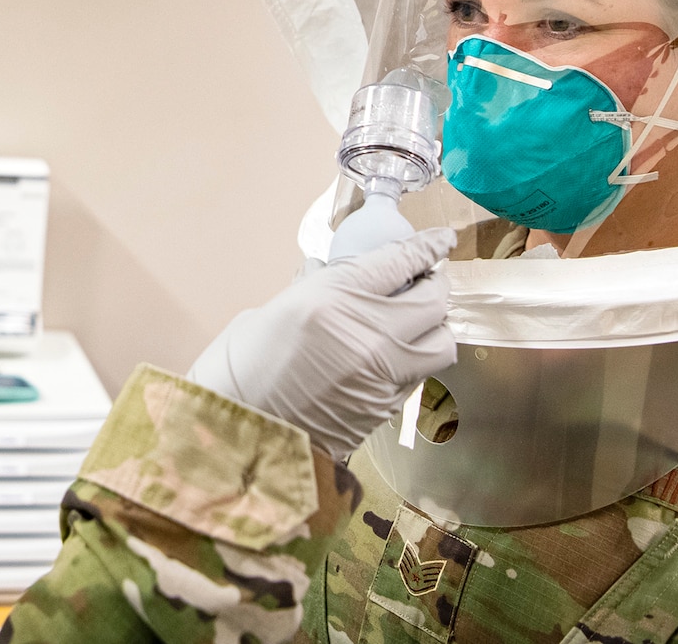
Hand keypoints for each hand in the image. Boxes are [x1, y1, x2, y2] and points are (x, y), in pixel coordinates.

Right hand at [186, 227, 456, 460]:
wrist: (235, 438)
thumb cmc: (239, 372)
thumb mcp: (272, 311)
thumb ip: (312, 289)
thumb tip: (327, 272)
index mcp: (333, 299)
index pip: (401, 261)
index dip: (428, 246)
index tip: (441, 239)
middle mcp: (368, 335)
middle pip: (434, 300)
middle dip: (434, 285)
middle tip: (423, 280)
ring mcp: (382, 375)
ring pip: (441, 343)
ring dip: (435, 328)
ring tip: (416, 323)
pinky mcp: (385, 409)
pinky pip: (419, 376)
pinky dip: (416, 361)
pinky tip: (395, 356)